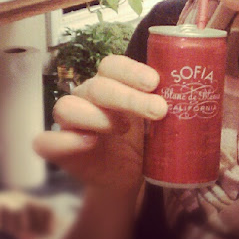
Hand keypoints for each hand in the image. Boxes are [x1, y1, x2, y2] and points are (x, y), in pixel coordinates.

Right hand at [33, 55, 166, 192]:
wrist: (131, 174)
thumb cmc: (145, 137)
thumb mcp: (159, 118)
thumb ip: (168, 102)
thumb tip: (192, 93)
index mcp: (111, 82)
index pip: (112, 65)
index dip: (131, 70)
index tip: (156, 82)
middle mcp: (88, 96)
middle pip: (97, 86)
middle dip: (129, 97)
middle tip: (158, 110)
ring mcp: (71, 122)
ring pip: (67, 106)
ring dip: (98, 116)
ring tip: (124, 129)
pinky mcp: (60, 149)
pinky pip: (46, 141)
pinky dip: (64, 140)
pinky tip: (89, 142)